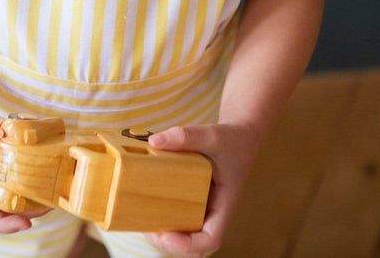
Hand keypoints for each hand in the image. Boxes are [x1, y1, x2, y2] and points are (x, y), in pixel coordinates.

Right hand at [0, 102, 48, 232]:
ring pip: (6, 199)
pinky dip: (24, 181)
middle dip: (24, 214)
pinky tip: (41, 172)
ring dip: (27, 200)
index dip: (2, 224)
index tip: (25, 223)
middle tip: (48, 205)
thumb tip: (8, 129)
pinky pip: (9, 181)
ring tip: (49, 194)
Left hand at [145, 123, 260, 256]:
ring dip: (162, 234)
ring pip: (184, 235)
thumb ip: (186, 136)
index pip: (211, 238)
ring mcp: (202, 209)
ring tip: (140, 219)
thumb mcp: (212, 134)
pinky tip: (144, 205)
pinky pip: (178, 218)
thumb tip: (154, 141)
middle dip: (168, 243)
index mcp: (224, 204)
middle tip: (146, 227)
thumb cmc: (231, 139)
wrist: (239, 136)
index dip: (188, 244)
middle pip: (194, 245)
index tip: (166, 235)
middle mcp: (213, 212)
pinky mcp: (192, 201)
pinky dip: (161, 218)